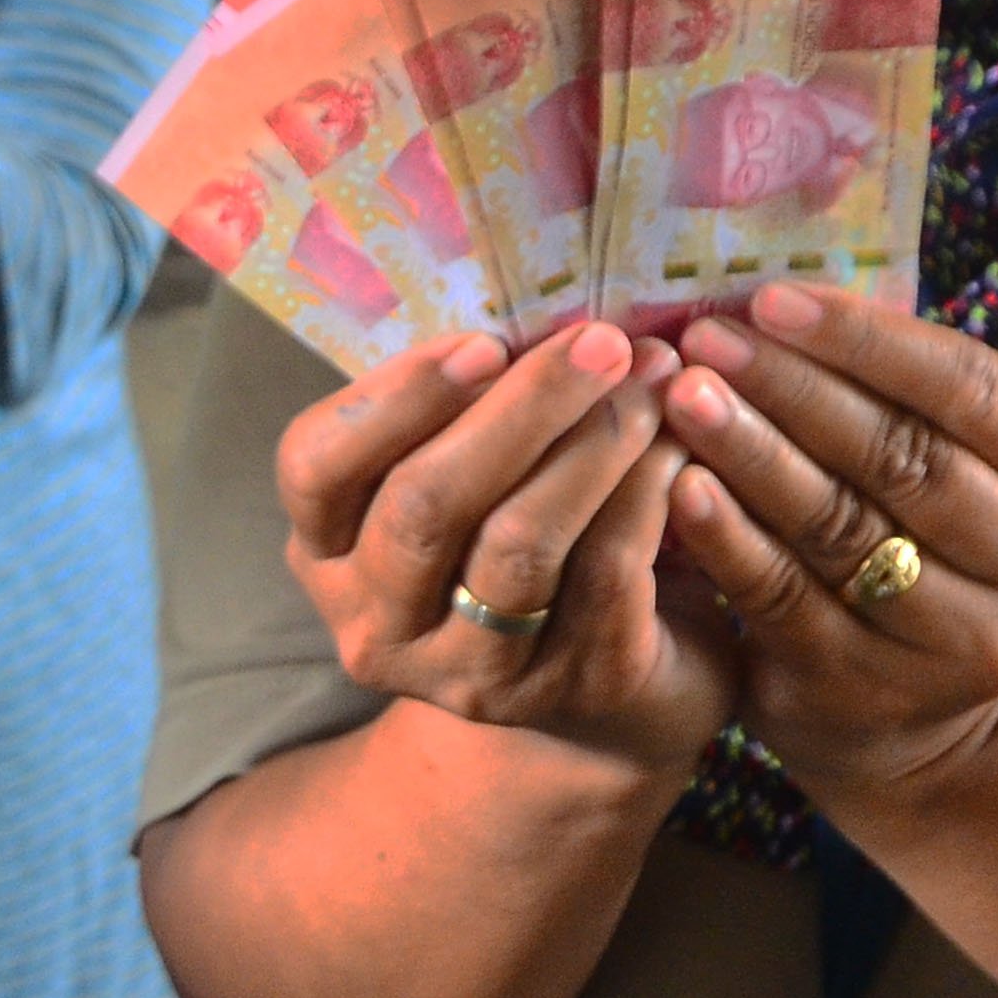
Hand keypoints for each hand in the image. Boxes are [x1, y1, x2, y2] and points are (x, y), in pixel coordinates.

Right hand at [279, 319, 731, 784]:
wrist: (612, 695)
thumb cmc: (523, 541)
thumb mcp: (464, 478)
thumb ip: (462, 410)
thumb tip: (532, 302)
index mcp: (327, 553)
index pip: (313, 466)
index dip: (393, 399)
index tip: (483, 341)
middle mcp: (377, 625)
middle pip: (423, 505)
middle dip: (520, 409)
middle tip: (601, 340)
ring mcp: (469, 675)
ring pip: (518, 543)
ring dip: (594, 444)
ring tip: (654, 379)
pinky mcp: (571, 691)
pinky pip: (607, 577)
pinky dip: (649, 495)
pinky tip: (683, 446)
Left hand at [656, 281, 997, 804]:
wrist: (932, 728)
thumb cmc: (937, 550)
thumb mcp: (972, 473)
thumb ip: (915, 400)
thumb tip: (788, 299)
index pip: (975, 390)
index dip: (869, 340)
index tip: (772, 300)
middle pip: (904, 456)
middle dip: (794, 388)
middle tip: (708, 338)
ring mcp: (968, 643)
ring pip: (841, 524)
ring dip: (752, 451)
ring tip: (684, 395)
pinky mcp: (877, 689)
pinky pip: (787, 596)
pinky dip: (729, 538)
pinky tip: (679, 488)